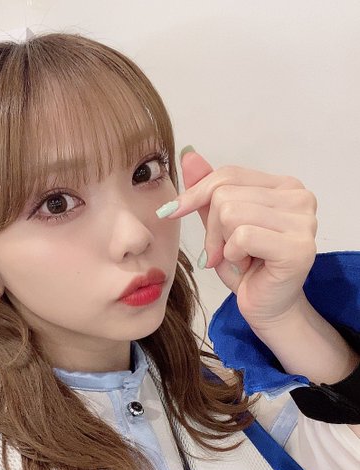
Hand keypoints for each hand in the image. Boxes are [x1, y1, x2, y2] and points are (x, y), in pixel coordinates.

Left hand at [165, 150, 317, 331]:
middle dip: (212, 229)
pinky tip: (246, 267)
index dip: (195, 194)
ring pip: (231, 212)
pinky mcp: (298, 247)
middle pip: (225, 193)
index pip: (228, 174)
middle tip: (224, 253)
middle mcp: (299, 197)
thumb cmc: (246, 267)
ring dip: (222, 244)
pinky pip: (242, 236)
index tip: (173, 212)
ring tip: (238, 259)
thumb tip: (189, 154)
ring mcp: (303, 221)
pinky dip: (233, 255)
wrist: (266, 307)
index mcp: (284, 186)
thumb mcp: (219, 225)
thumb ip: (208, 191)